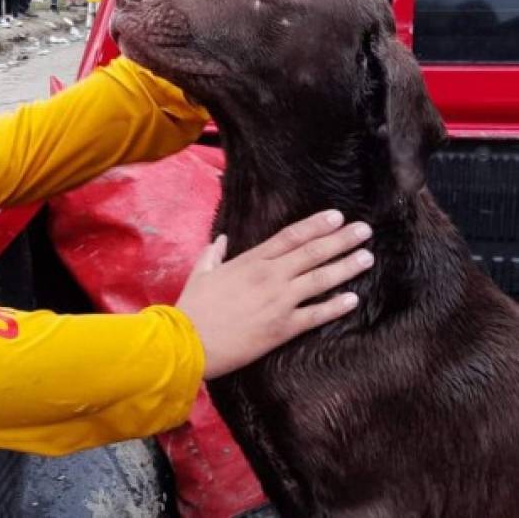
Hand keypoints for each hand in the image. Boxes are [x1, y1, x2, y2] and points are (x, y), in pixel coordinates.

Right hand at [176, 209, 372, 378]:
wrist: (189, 341)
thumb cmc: (193, 307)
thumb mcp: (201, 273)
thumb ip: (214, 254)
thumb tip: (221, 241)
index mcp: (250, 260)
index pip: (290, 236)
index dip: (316, 225)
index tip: (337, 216)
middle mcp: (270, 276)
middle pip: (312, 252)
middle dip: (341, 239)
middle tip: (364, 230)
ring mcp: (279, 301)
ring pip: (321, 279)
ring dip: (346, 266)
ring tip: (367, 257)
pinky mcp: (283, 328)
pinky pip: (316, 315)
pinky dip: (336, 306)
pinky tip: (353, 299)